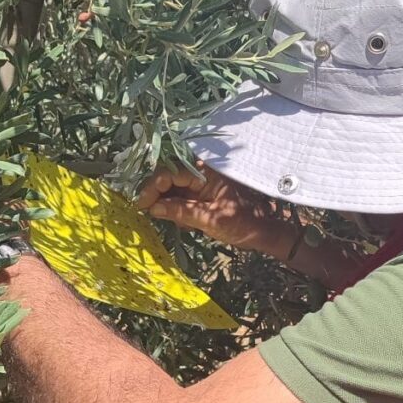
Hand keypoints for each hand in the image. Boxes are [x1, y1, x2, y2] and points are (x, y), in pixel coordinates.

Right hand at [136, 162, 294, 257]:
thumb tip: (154, 208)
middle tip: (153, 215)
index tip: (141, 205)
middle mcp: (199, 173)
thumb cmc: (241, 222)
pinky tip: (189, 225)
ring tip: (184, 224)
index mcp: (204, 171)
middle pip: (166, 179)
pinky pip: (178, 199)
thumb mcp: (210, 218)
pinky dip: (177, 212)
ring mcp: (198, 184)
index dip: (152, 187)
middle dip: (158, 197)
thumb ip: (181, 211)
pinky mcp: (198, 195)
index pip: (169, 173)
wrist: (261, 231)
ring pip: (170, 191)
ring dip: (168, 207)